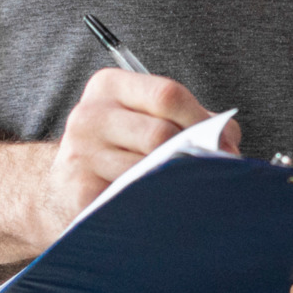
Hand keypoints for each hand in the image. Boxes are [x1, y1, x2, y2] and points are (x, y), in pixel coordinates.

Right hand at [36, 69, 232, 246]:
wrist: (63, 188)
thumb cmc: (120, 150)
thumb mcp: (147, 119)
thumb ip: (194, 121)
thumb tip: (228, 145)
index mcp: (109, 87)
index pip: (166, 94)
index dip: (202, 120)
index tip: (223, 143)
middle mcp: (89, 115)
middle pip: (160, 134)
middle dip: (196, 154)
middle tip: (215, 172)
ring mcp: (81, 154)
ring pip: (150, 170)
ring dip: (179, 183)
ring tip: (191, 189)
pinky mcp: (80, 191)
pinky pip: (134, 198)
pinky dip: (157, 203)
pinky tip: (162, 205)